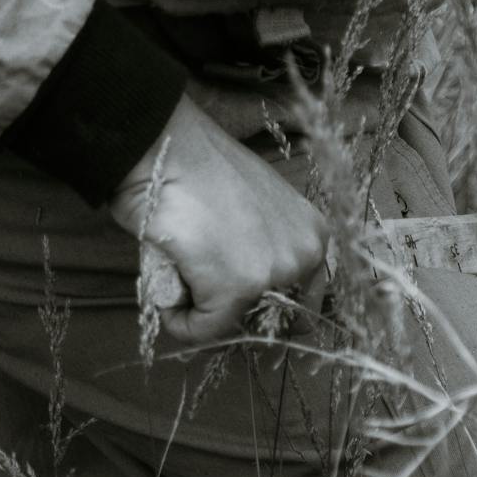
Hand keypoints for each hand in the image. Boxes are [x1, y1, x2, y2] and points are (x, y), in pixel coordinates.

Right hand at [107, 94, 326, 344]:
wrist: (163, 146)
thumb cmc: (196, 171)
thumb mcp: (252, 211)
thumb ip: (262, 249)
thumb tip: (246, 292)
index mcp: (313, 236)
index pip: (302, 303)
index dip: (263, 311)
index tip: (233, 302)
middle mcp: (306, 254)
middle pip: (273, 323)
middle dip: (235, 317)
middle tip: (201, 289)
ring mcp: (274, 272)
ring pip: (235, 325)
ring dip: (202, 313)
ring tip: (182, 271)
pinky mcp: (237, 288)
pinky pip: (203, 331)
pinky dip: (178, 321)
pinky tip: (168, 285)